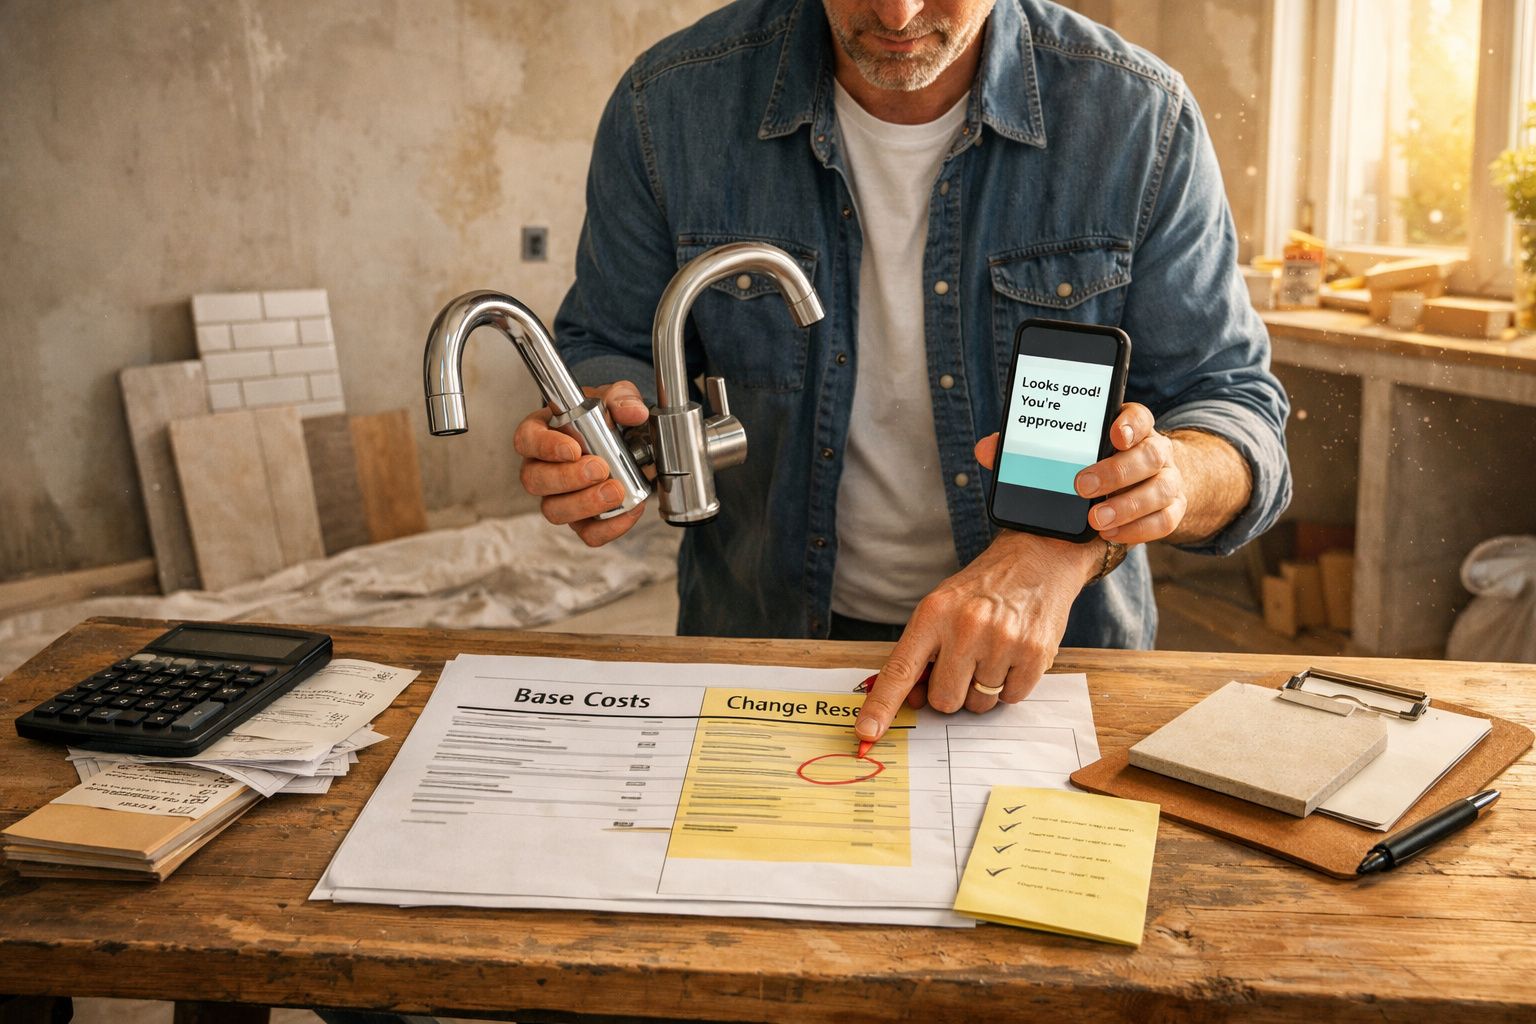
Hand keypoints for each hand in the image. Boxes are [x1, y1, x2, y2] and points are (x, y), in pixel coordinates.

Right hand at [512, 380, 649, 546]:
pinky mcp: (581, 520)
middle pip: (534, 480)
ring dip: (585, 504)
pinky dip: (609, 526)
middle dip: (567, 478)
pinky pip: (587, 533)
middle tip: (600, 469)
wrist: (629, 440)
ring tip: (616, 490)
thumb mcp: (615, 397)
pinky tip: (630, 509)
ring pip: (554, 510)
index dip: (545, 447)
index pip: (526, 440)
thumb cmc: (607, 416)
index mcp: (541, 433)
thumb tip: (634, 412)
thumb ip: (622, 398)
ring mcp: (559, 497)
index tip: (573, 449)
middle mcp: (542, 468)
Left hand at [854, 530, 1101, 744]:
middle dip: (952, 692)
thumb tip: (913, 700)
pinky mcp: (1033, 654)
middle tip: (965, 664)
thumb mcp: (941, 607)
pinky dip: (1010, 685)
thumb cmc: (982, 589)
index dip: (882, 706)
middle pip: (944, 700)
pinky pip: (1011, 698)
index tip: (867, 732)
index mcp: (933, 615)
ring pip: (979, 704)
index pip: (900, 670)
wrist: (1037, 558)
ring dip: (983, 689)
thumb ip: (923, 653)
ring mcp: (1001, 642)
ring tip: (993, 653)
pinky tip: (1013, 655)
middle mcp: (965, 627)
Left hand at [974, 402, 1186, 544]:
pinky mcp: (1171, 510)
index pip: (1139, 416)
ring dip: (1127, 506)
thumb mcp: (1068, 450)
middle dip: (1117, 471)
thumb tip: (987, 450)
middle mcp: (1155, 450)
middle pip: (1151, 454)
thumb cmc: (1094, 462)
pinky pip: (1164, 521)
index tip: (1113, 433)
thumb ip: (1029, 448)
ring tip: (1095, 521)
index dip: (1130, 423)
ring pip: (1160, 490)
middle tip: (1082, 486)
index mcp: (1130, 427)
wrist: (1143, 485)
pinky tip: (1111, 535)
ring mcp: (1168, 481)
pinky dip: (1138, 530)